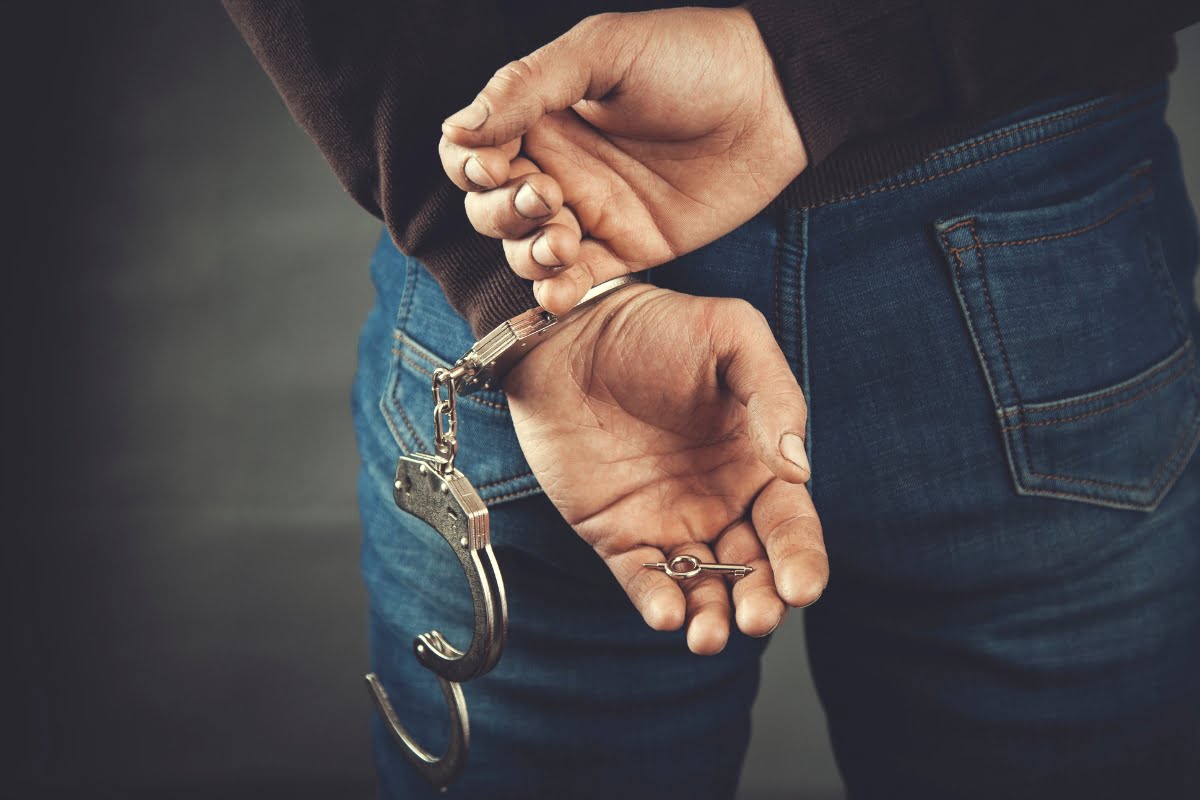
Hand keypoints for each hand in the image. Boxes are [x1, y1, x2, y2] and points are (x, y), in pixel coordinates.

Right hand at [439, 7, 805, 313]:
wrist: (772, 99)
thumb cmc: (690, 58)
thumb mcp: (602, 51)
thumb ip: (528, 87)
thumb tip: (456, 130)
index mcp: (541, 118)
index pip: (472, 154)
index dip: (470, 168)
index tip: (495, 166)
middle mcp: (558, 168)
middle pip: (490, 210)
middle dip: (502, 212)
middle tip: (545, 196)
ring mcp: (591, 213)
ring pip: (525, 251)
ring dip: (528, 254)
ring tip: (561, 240)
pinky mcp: (628, 250)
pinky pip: (578, 283)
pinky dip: (559, 295)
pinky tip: (560, 293)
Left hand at [503, 284, 827, 654]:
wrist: (569, 329)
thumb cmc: (658, 326)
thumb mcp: (732, 337)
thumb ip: (774, 395)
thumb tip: (798, 467)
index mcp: (756, 464)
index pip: (790, 525)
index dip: (800, 559)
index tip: (801, 586)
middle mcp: (718, 501)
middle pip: (753, 569)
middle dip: (760, 600)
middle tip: (758, 618)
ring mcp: (667, 519)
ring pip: (701, 586)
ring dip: (711, 616)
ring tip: (710, 634)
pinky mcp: (616, 531)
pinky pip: (641, 577)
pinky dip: (657, 600)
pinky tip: (667, 613)